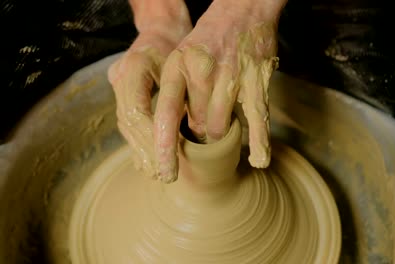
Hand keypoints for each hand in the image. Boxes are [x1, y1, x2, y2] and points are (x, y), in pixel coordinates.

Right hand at [108, 0, 191, 179]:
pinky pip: (127, 124)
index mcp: (135, 66)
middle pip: (129, 123)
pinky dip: (138, 144)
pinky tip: (147, 164)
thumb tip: (198, 133)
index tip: (168, 161)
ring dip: (142, 152)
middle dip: (148, 151)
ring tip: (158, 173)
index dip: (152, 140)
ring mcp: (117, 85)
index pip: (137, 112)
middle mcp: (120, 76)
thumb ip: (186, 96)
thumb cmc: (182, 48)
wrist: (162, 33)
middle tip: (165, 175)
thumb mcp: (188, 68)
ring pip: (126, 126)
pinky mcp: (122, 95)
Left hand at [154, 0, 285, 182]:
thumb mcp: (181, 58)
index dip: (165, 148)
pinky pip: (257, 119)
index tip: (166, 173)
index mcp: (177, 67)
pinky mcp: (256, 80)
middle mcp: (201, 72)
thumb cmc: (209, 39)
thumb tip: (176, 133)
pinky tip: (260, 160)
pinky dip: (259, 142)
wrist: (242, 9)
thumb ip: (177, 94)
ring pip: (221, 126)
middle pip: (198, 126)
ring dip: (221, 132)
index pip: (166, 115)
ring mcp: (230, 76)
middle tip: (202, 127)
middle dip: (200, 133)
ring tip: (221, 121)